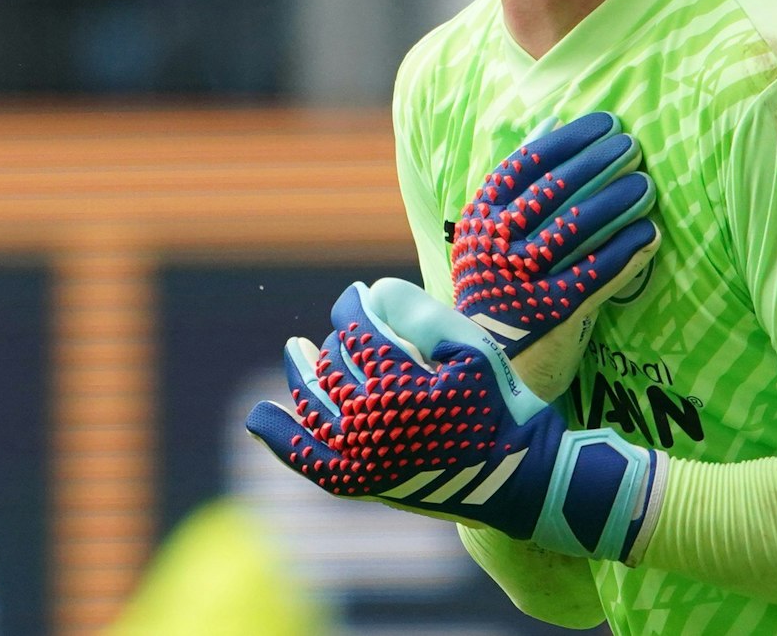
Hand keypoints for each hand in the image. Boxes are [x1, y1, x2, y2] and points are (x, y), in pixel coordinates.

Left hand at [246, 278, 664, 561]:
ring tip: (294, 351)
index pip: (354, 328)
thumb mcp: (471, 348)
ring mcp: (359, 456)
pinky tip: (259, 416)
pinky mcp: (359, 483)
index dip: (351, 305)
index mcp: (395, 382)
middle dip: (336, 338)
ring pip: (315, 401)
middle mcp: (368, 421)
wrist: (517, 477)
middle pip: (333, 362)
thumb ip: (419, 312)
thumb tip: (370, 293)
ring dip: (301, 372)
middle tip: (346, 329)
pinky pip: (306, 458)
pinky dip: (278, 435)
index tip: (357, 296)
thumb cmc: (498, 403)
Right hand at [451, 113, 660, 400]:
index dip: (570, 140)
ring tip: (646, 186)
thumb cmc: (498, 286)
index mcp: (479, 219)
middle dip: (598, 164)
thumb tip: (550, 122)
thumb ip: (520, 181)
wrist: (486, 364)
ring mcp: (519, 280)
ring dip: (615, 203)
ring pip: (574, 230)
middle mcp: (494, 246)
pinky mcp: (547, 314)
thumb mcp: (491, 233)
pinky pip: (594, 275)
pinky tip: (648, 235)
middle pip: (553, 192)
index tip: (606, 124)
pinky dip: (624, 253)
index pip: (526, 165)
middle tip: (633, 147)